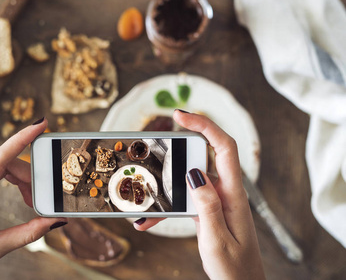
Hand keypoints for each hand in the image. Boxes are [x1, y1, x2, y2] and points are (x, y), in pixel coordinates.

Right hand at [134, 110, 264, 279]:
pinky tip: (149, 219)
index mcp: (233, 195)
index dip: (205, 126)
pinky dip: (166, 207)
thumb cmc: (235, 270)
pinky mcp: (207, 210)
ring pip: (187, 180)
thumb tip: (195, 173)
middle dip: (176, 152)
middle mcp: (226, 192)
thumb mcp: (218, 239)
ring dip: (165, 188)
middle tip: (153, 151)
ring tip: (145, 202)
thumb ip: (208, 206)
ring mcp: (216, 200)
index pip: (224, 148)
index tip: (181, 116)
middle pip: (202, 157)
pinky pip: (184, 199)